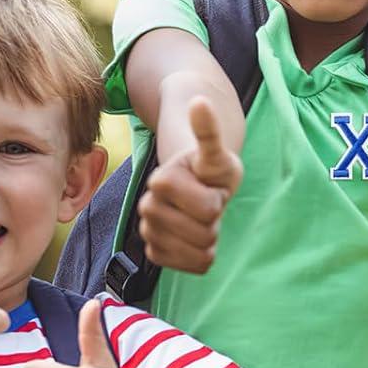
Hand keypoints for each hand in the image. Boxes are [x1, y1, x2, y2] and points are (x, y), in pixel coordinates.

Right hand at [138, 96, 243, 273]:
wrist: (195, 185)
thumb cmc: (210, 168)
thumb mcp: (217, 151)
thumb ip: (209, 131)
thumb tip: (200, 101)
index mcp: (163, 179)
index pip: (208, 208)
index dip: (218, 200)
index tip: (212, 187)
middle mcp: (150, 204)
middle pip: (202, 232)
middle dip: (214, 220)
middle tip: (209, 204)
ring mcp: (149, 228)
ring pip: (194, 251)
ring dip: (207, 239)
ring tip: (202, 220)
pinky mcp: (154, 250)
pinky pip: (186, 266)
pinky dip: (199, 258)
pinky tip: (197, 241)